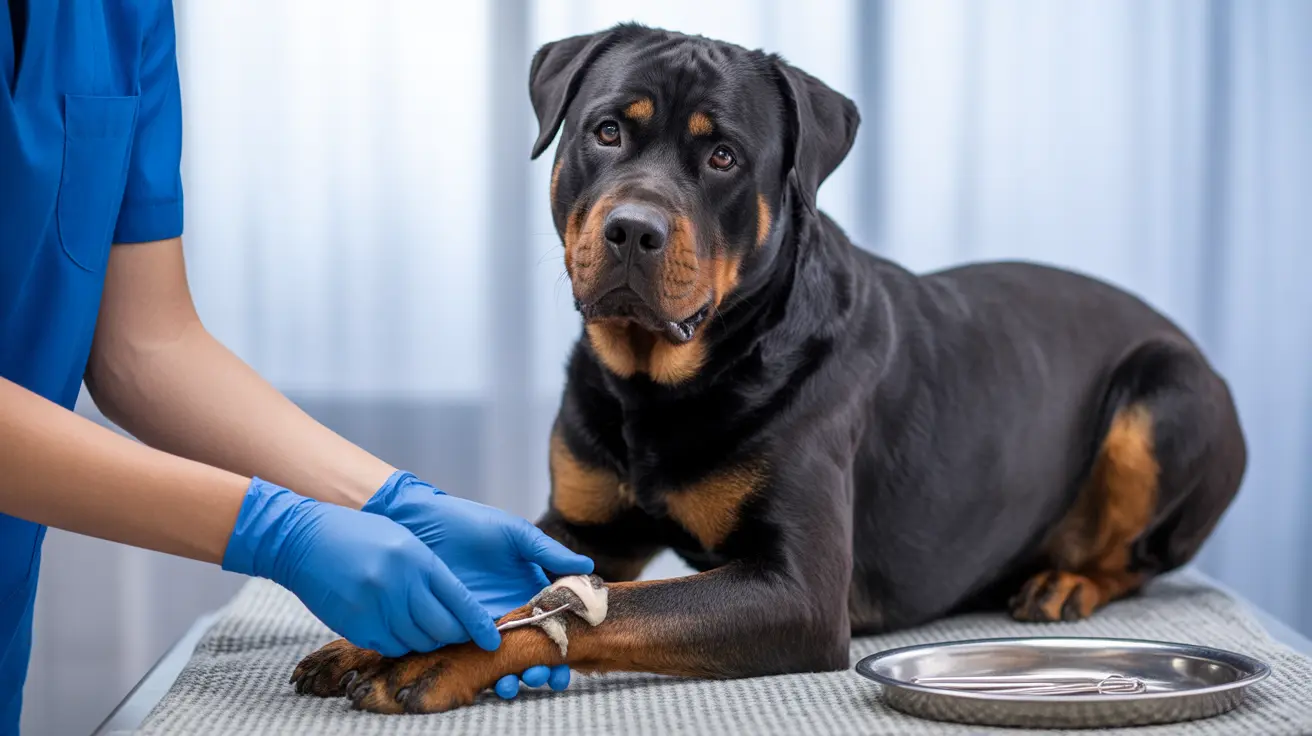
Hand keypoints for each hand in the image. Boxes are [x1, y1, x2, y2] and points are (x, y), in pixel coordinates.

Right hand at [223, 478, 499, 657]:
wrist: (304, 540)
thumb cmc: (359, 536)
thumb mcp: (404, 542)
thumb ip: (430, 572)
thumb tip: (458, 606)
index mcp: (418, 560)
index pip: (460, 602)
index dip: (479, 625)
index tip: (492, 639)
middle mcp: (400, 586)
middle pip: (442, 629)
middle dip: (455, 635)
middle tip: (458, 635)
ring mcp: (376, 608)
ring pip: (417, 642)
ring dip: (426, 639)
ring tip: (424, 627)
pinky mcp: (356, 625)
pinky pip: (390, 646)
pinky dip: (399, 642)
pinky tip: (396, 627)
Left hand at [364, 471, 593, 697]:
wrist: (422, 524)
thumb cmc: (471, 523)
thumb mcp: (515, 535)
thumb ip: (548, 553)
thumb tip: (589, 567)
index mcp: (527, 592)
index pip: (552, 625)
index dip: (563, 646)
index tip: (569, 662)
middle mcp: (506, 613)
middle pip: (529, 651)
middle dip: (540, 670)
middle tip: (540, 677)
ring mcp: (478, 625)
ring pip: (501, 662)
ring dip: (511, 679)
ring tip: (510, 684)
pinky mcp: (451, 631)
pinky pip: (468, 659)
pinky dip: (479, 676)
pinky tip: (486, 681)